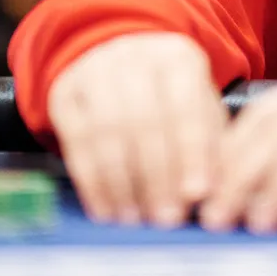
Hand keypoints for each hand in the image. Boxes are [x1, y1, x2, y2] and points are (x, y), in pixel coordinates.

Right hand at [47, 32, 224, 228]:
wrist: (118, 62)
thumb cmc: (171, 98)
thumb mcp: (200, 108)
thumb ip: (210, 145)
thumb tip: (213, 192)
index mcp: (177, 56)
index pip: (186, 106)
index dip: (192, 153)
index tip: (196, 195)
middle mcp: (133, 56)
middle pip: (144, 120)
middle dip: (156, 176)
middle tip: (165, 218)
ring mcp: (94, 71)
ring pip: (107, 132)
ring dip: (122, 184)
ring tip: (135, 219)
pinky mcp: (64, 93)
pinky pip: (76, 142)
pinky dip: (92, 182)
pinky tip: (106, 210)